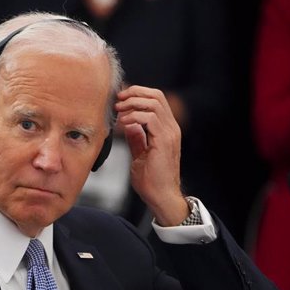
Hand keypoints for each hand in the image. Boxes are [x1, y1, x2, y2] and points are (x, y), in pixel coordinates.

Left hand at [116, 85, 187, 225]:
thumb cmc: (152, 181)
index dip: (137, 94)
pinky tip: (123, 123)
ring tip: (119, 110)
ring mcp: (170, 133)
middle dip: (134, 93)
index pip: (156, 100)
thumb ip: (137, 139)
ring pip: (154, 102)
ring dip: (133, 103)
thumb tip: (129, 125)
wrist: (161, 196)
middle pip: (156, 95)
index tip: (120, 99)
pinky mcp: (164, 140)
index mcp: (167, 130)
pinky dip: (134, 116)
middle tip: (118, 100)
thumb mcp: (140, 155)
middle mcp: (171, 128)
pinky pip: (150, 118)